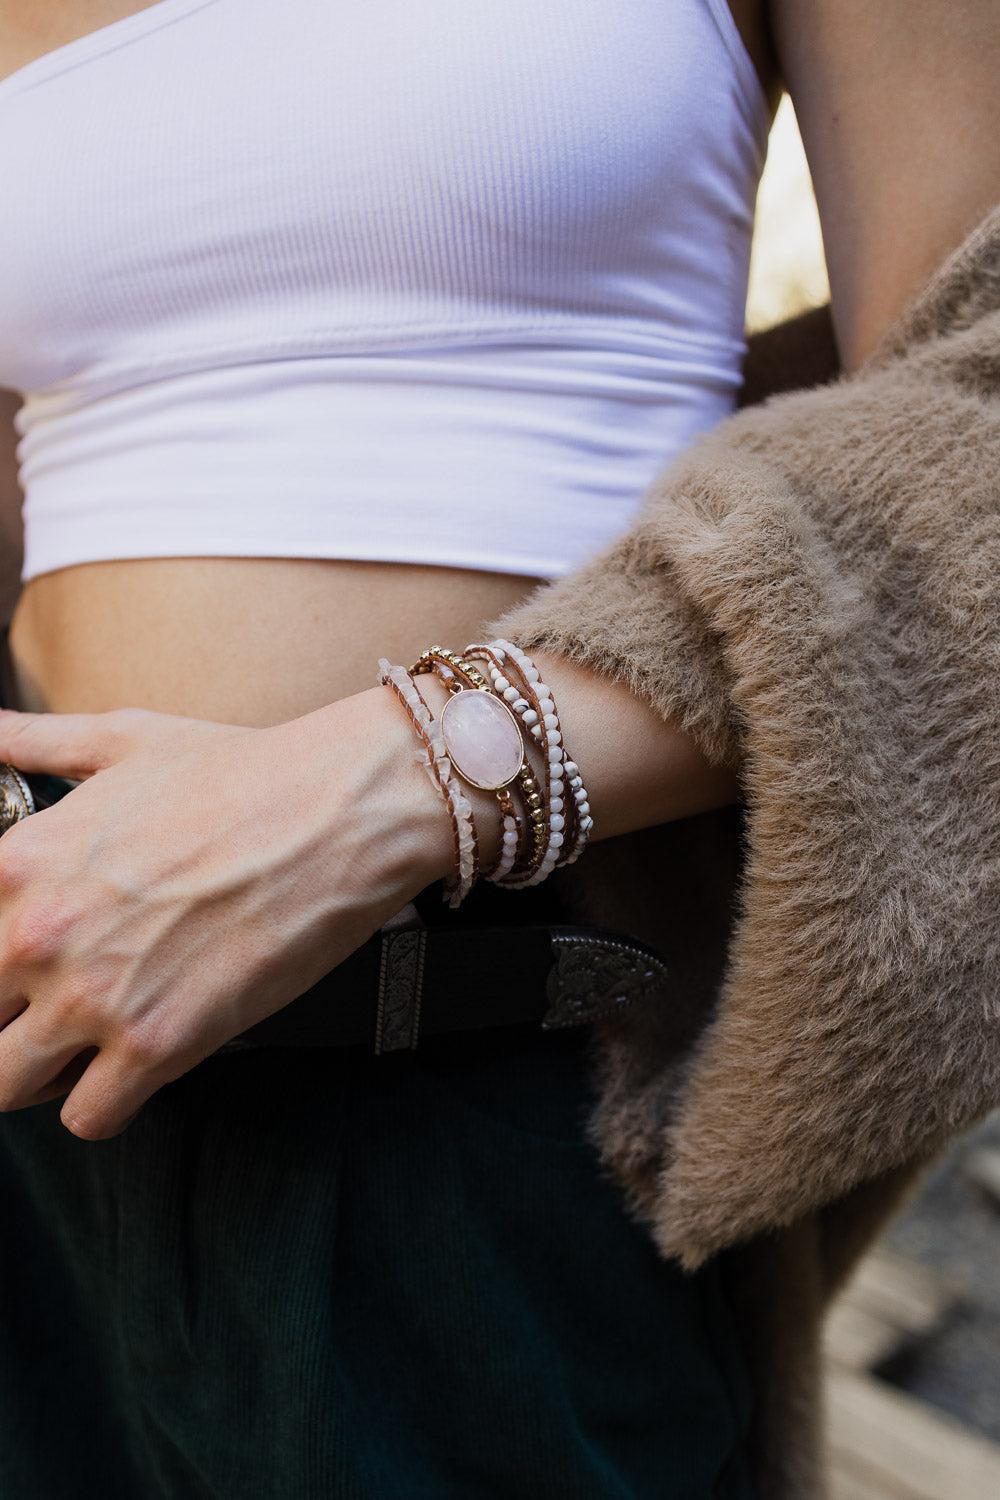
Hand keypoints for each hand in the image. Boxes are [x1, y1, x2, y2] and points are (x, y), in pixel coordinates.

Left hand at [0, 688, 452, 1138]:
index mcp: (18, 863)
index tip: (23, 965)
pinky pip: (89, 1118)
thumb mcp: (124, 741)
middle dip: (10, 1020)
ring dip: (41, 1073)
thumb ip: (38, 742)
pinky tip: (134, 1067)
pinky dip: (105, 1104)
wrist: (336, 811)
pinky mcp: (159, 1045)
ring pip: (6, 1087)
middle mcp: (39, 935)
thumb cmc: (241, 772)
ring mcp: (94, 997)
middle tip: (55, 1007)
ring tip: (83, 1049)